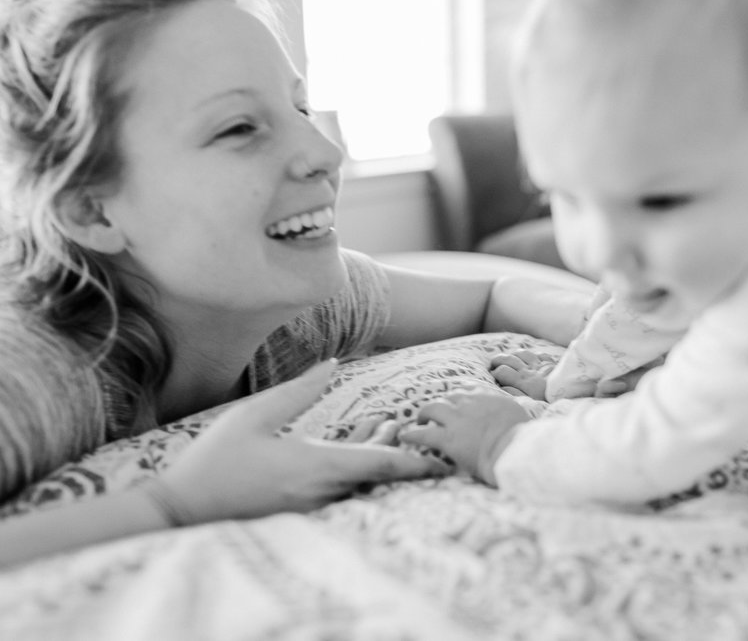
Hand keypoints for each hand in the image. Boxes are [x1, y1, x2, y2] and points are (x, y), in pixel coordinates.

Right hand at [152, 360, 448, 524]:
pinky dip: (353, 465)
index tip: (441, 458)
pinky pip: (337, 487)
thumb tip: (332, 364)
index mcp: (315, 467)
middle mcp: (320, 490)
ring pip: (357, 480)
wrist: (180, 508)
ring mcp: (309, 504)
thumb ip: (297, 391)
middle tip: (412, 424)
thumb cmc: (214, 460)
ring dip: (374, 454)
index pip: (379, 465)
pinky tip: (353, 443)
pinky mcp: (296, 508)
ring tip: (387, 423)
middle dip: (397, 449)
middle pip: (374, 473)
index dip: (414, 461)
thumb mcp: (253, 415)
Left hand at [399, 391, 531, 486]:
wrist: (514, 451)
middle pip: (449, 397)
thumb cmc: (522, 439)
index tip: (457, 401)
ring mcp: (457, 420)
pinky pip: (423, 434)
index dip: (460, 396)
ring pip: (432, 409)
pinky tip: (405, 437)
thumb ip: (507, 410)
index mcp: (488, 396)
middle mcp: (470, 403)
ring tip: (420, 419)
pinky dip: (412, 435)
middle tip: (436, 412)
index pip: (468, 389)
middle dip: (441, 403)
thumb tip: (509, 414)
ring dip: (424, 413)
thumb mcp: (519, 414)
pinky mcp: (447, 439)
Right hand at [489, 349, 556, 399]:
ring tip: (509, 357)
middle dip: (498, 359)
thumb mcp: (530, 402)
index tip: (492, 376)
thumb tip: (502, 387)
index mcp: (522, 381)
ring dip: (514, 354)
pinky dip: (533, 355)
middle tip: (493, 363)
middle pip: (509, 359)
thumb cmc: (549, 401)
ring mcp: (540, 365)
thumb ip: (515, 394)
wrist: (572, 393)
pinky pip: (539, 354)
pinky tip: (531, 358)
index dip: (495, 372)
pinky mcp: (551, 363)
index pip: (502, 371)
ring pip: (523, 353)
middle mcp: (529, 370)